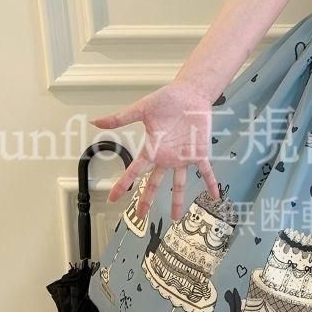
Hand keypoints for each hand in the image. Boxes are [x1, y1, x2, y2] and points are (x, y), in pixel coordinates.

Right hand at [92, 80, 219, 221]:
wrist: (189, 93)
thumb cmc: (166, 99)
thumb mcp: (141, 109)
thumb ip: (120, 118)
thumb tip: (96, 121)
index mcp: (152, 149)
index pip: (134, 170)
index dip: (123, 184)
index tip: (113, 197)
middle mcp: (166, 157)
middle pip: (154, 184)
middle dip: (147, 200)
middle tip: (140, 217)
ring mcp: (183, 157)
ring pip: (179, 183)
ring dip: (177, 200)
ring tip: (175, 218)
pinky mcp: (199, 152)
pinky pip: (206, 171)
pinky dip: (211, 183)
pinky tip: (215, 196)